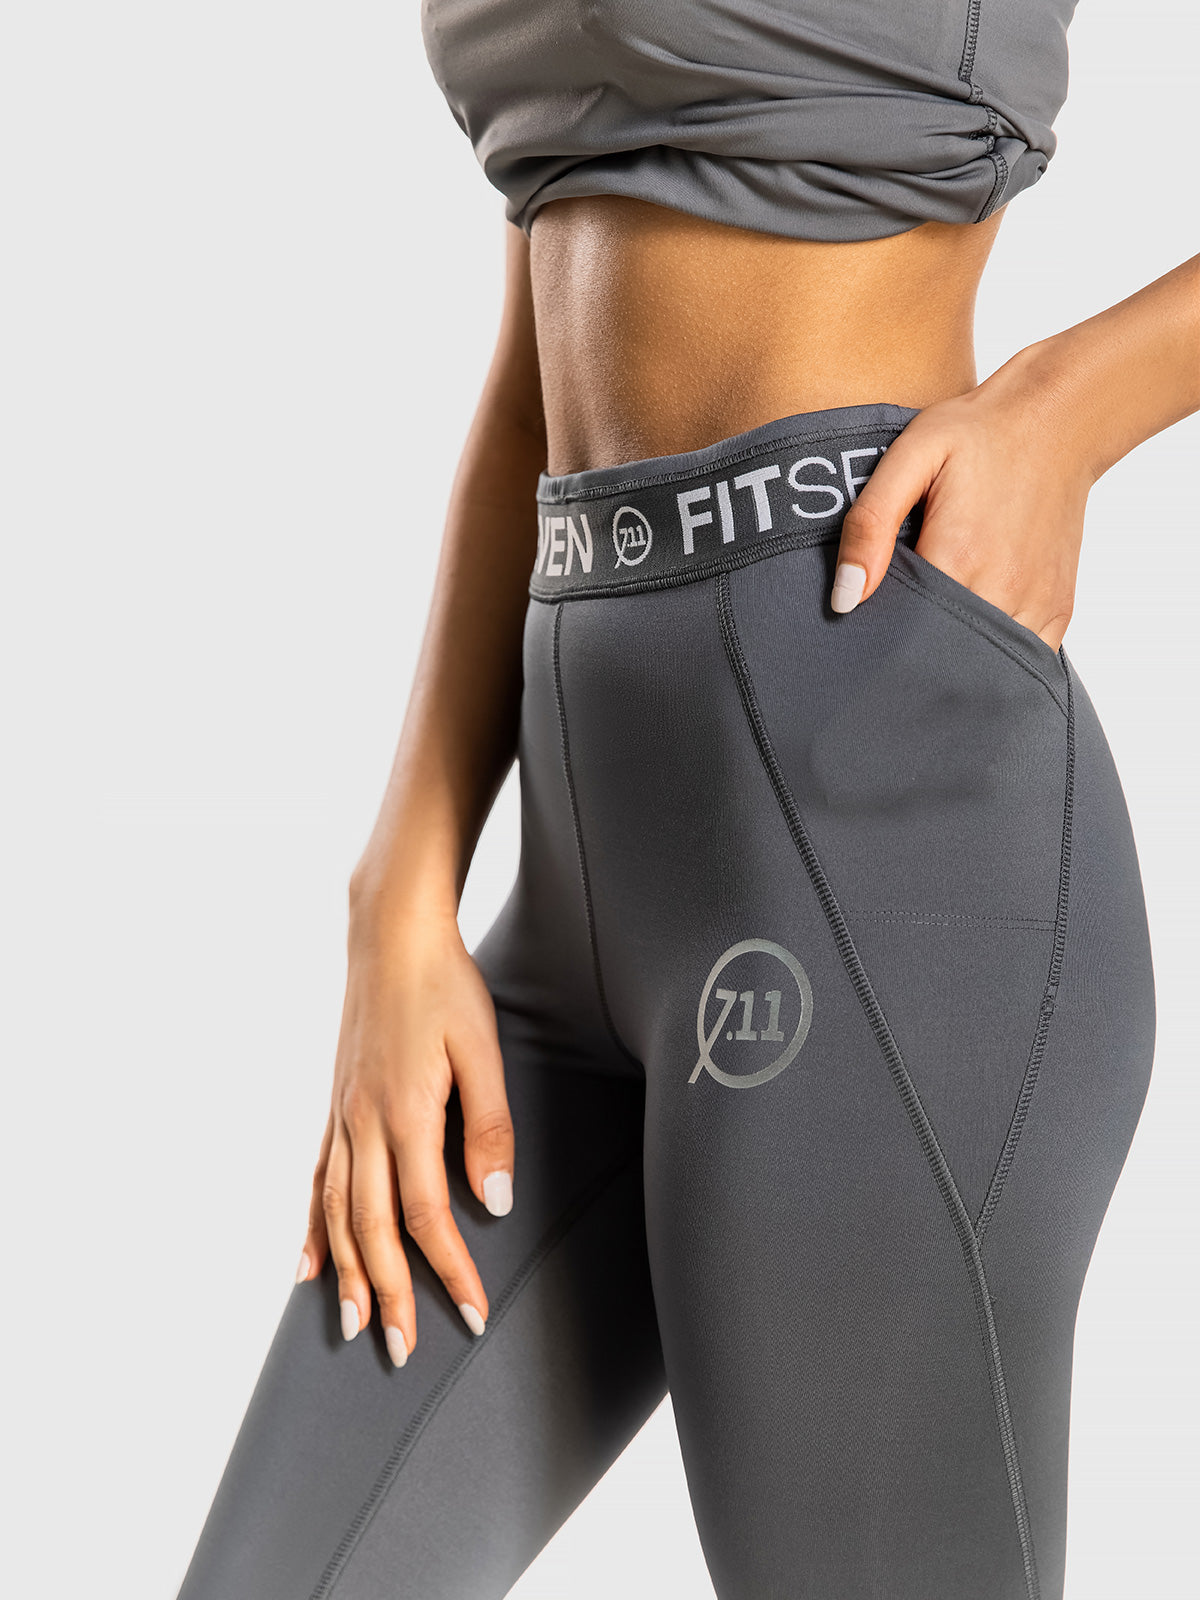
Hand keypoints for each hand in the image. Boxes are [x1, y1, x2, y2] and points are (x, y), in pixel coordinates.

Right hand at [294, 902, 513, 1367]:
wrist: (390, 936)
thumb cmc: (445, 986)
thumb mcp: (483, 1049)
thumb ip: (489, 1126)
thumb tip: (494, 1202)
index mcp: (406, 1115)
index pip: (427, 1216)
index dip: (449, 1270)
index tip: (471, 1314)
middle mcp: (364, 1124)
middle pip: (374, 1229)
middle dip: (389, 1294)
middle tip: (403, 1350)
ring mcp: (342, 1116)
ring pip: (338, 1212)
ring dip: (345, 1273)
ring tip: (353, 1326)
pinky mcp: (335, 1105)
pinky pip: (317, 1178)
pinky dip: (311, 1227)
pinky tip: (306, 1263)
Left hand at [829, 347, 1095, 651]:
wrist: (1058, 421)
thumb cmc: (977, 436)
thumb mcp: (909, 457)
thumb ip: (870, 525)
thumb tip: (844, 599)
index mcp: (959, 558)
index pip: (904, 636)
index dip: (878, 645)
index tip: (860, 642)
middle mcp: (1003, 591)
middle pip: (943, 660)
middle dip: (912, 662)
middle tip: (886, 650)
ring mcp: (1036, 605)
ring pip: (983, 668)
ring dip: (953, 664)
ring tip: (925, 643)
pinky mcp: (1058, 612)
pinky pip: (1021, 659)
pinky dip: (991, 659)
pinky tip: (966, 639)